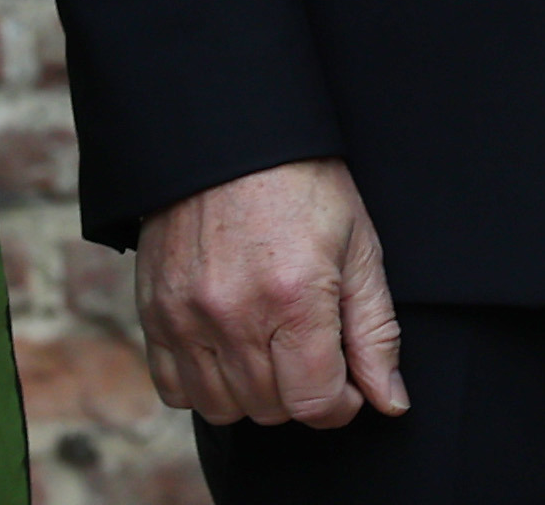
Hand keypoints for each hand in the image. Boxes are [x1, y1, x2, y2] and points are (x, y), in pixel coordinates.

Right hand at [135, 157, 405, 428]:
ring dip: (254, 394)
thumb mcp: (359, 247)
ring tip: (271, 351)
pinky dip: (204, 384)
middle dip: (301, 394)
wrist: (229, 135)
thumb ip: (375, 333)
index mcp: (294, 298)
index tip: (347, 384)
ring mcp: (185, 317)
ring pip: (222, 408)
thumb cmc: (304, 185)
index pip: (315, 404)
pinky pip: (174, 388)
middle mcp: (234, 315)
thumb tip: (390, 403)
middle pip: (271, 409)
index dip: (340, 406)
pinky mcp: (153, 312)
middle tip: (311, 352)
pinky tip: (228, 351)